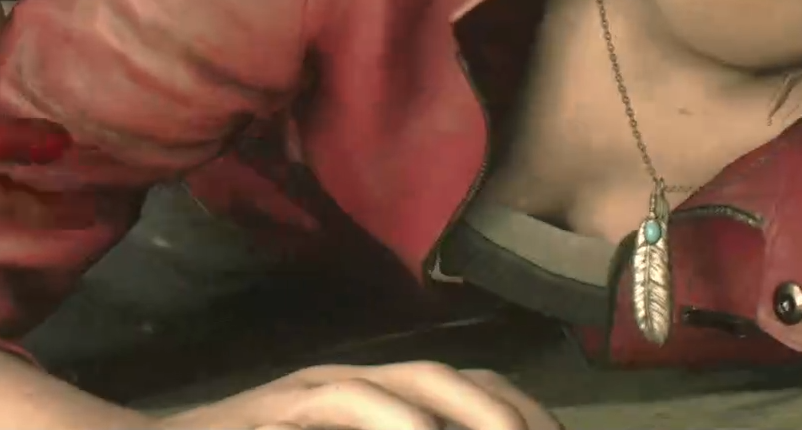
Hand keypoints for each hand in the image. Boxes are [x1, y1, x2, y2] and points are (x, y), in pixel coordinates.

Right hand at [160, 362, 560, 429]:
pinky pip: (349, 403)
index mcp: (378, 399)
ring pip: (410, 385)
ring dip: (464, 411)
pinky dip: (392, 422)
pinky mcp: (280, 407)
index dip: (521, 411)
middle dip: (509, 412)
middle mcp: (357, 384)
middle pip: (455, 380)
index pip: (473, 388)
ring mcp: (318, 390)